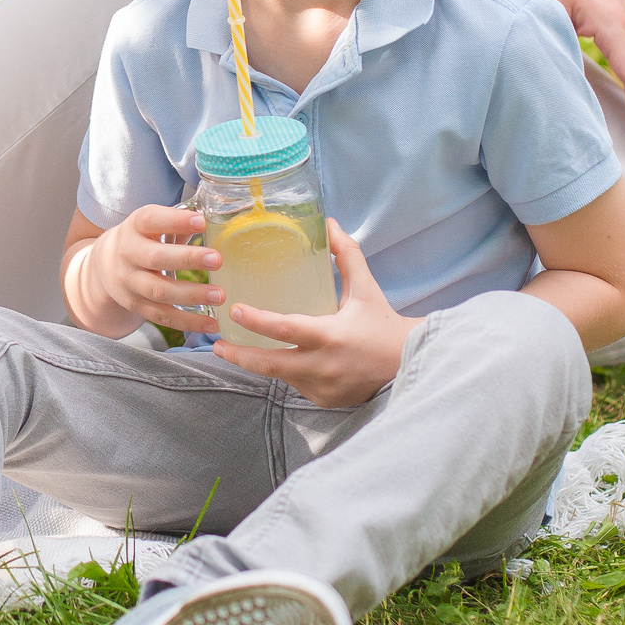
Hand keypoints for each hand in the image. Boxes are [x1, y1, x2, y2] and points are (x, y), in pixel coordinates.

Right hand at [80, 203, 226, 337]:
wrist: (103, 265)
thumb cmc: (140, 239)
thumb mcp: (150, 225)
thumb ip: (178, 223)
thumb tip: (217, 223)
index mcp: (134, 227)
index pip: (151, 220)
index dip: (175, 221)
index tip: (201, 222)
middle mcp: (127, 254)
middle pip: (156, 258)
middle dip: (188, 259)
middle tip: (217, 260)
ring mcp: (129, 282)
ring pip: (159, 291)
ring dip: (191, 294)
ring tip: (218, 295)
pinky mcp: (135, 305)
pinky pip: (162, 316)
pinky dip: (187, 322)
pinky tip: (211, 324)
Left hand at [212, 220, 416, 408]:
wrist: (408, 365)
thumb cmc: (383, 323)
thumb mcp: (365, 288)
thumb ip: (346, 255)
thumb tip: (329, 223)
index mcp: (330, 336)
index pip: (285, 330)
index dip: (257, 322)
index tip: (234, 311)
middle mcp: (323, 366)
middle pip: (270, 365)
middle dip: (239, 356)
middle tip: (216, 344)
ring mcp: (323, 388)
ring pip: (280, 376)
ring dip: (258, 364)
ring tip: (233, 350)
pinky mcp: (325, 401)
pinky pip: (296, 385)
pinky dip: (285, 373)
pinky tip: (273, 361)